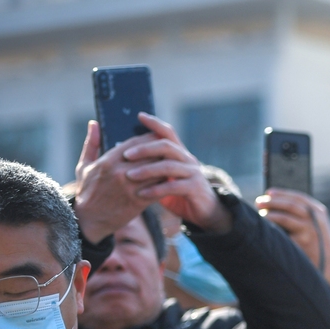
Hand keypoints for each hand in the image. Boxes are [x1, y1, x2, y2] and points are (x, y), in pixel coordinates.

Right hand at [73, 120, 159, 243]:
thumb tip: (95, 123)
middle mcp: (121, 172)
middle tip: (171, 150)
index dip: (149, 139)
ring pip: (158, 171)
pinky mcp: (139, 201)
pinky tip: (170, 181)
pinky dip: (166, 183)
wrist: (88, 220)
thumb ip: (91, 143)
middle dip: (162, 152)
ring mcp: (131, 187)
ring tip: (173, 164)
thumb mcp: (84, 166)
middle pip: (151, 155)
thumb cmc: (86, 191)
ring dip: (167, 167)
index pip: (136, 143)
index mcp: (108, 161)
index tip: (157, 137)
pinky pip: (159, 188)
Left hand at [122, 114, 232, 233]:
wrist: (204, 212)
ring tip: (128, 175)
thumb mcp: (164, 178)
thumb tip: (125, 155)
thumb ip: (151, 167)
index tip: (140, 116)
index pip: (168, 132)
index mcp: (180, 154)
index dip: (155, 123)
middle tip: (126, 155)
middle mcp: (188, 159)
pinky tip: (141, 193)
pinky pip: (173, 186)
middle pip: (167, 146)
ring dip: (147, 170)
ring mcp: (194, 173)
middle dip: (144, 148)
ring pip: (169, 165)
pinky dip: (155, 189)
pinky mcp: (195, 188)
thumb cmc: (179, 194)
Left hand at [255, 190, 329, 287]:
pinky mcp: (302, 244)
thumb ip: (303, 212)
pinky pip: (282, 234)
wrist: (329, 262)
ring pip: (284, 218)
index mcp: (319, 211)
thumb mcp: (316, 223)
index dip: (281, 194)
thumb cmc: (316, 239)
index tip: (268, 193)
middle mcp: (315, 219)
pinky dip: (272, 229)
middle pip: (290, 205)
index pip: (298, 197)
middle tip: (259, 202)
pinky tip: (265, 229)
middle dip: (272, 202)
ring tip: (261, 215)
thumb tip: (273, 201)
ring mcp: (309, 231)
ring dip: (269, 215)